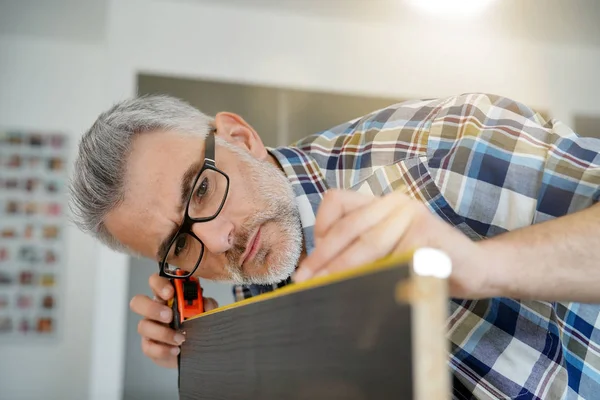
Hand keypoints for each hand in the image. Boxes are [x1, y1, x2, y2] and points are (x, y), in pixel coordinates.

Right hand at [129, 273, 217, 367]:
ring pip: (143, 326)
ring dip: (163, 333)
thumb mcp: (206, 312)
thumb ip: (207, 305)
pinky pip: (148, 347)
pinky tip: (176, 350)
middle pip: (138, 302)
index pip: (155, 282)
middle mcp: (154, 310)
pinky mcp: (149, 345)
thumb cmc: (196, 325)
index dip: (159, 284)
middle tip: (169, 316)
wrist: (196, 350)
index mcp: (167, 296)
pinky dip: (163, 349)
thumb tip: (206, 303)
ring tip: (181, 339)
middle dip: (152, 308)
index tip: (170, 292)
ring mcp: (150, 328)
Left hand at [294, 189, 492, 298]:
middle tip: (306, 281)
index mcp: (381, 202)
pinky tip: (370, 294)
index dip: (318, 228)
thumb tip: (317, 268)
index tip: (309, 260)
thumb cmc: (422, 260)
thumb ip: (358, 248)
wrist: (475, 267)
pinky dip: (379, 280)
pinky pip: (395, 260)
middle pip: (349, 228)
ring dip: (345, 271)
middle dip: (324, 258)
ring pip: (369, 245)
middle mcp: (395, 202)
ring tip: (328, 290)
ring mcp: (414, 216)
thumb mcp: (386, 249)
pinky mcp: (430, 236)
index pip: (337, 202)